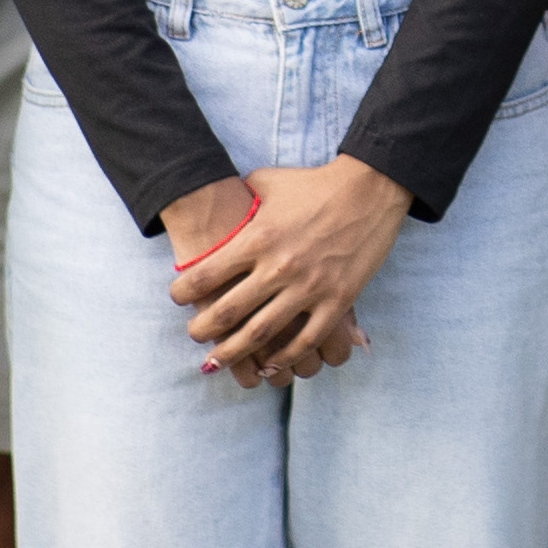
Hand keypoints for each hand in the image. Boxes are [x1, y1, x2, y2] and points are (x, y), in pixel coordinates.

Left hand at [169, 155, 412, 385]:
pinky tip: (270, 365)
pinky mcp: (338, 300)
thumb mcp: (269, 182)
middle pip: (227, 312)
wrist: (370, 188)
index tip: (177, 299)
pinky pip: (306, 339)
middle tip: (194, 334)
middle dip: (202, 330)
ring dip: (233, 352)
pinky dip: (285, 357)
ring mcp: (309, 287)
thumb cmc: (315, 183)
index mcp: (258, 238)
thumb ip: (241, 196)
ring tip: (216, 361)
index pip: (206, 275)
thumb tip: (219, 198)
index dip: (183, 292)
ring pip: (261, 334)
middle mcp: (279, 267)